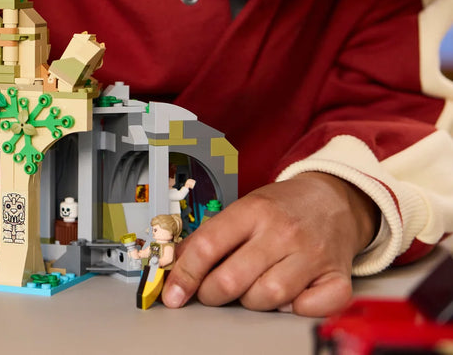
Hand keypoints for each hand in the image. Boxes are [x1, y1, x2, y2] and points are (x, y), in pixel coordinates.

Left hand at [162, 172, 378, 316]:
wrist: (335, 200)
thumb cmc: (283, 208)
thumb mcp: (243, 208)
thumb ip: (211, 235)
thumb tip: (173, 263)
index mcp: (254, 210)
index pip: (208, 245)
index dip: (185, 274)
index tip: (172, 293)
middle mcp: (283, 232)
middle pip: (234, 278)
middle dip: (211, 294)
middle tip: (210, 292)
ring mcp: (312, 255)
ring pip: (268, 297)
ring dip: (250, 302)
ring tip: (249, 290)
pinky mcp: (337, 276)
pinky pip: (312, 307)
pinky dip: (297, 310)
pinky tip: (289, 298)